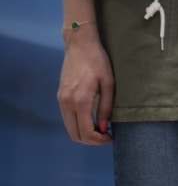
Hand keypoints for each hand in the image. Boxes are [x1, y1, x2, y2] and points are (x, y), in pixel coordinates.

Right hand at [57, 27, 114, 144]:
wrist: (79, 45)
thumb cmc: (98, 61)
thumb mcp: (108, 83)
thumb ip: (105, 107)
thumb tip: (103, 128)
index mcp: (80, 101)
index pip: (86, 132)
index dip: (98, 140)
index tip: (110, 136)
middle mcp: (67, 104)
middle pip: (75, 135)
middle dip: (91, 140)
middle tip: (105, 135)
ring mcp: (61, 100)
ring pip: (69, 128)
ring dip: (84, 133)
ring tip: (100, 127)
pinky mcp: (59, 97)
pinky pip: (67, 119)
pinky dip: (78, 124)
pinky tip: (90, 119)